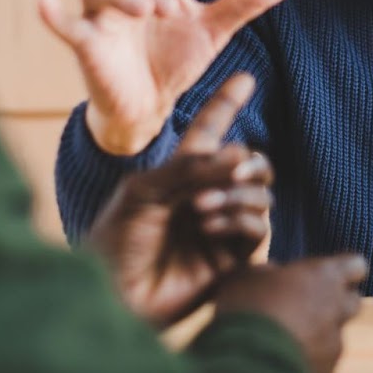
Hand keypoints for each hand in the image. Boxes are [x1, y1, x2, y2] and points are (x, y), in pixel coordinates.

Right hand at [39, 0, 289, 155]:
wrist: (152, 106)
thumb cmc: (176, 60)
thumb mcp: (213, 31)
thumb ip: (242, 4)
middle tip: (170, 8)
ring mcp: (100, 15)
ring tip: (145, 12)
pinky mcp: (87, 45)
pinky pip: (65, 23)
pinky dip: (54, 14)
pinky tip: (45, 3)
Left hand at [90, 74, 273, 329]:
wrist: (112, 295)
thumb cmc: (115, 241)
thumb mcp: (143, 190)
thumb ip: (190, 168)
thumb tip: (242, 153)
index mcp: (180, 174)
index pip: (211, 131)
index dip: (227, 103)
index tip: (246, 77)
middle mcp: (207, 196)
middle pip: (251, 165)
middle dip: (248, 161)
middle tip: (233, 166)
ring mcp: (221, 228)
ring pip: (260, 195)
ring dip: (237, 193)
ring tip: (201, 206)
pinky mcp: (231, 259)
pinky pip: (257, 228)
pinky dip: (238, 218)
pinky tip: (208, 224)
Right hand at [215, 254, 369, 372]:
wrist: (247, 366)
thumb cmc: (246, 309)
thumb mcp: (246, 275)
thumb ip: (267, 271)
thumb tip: (271, 273)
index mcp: (325, 276)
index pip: (355, 265)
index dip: (344, 269)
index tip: (327, 272)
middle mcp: (337, 310)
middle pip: (353, 302)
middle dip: (336, 302)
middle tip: (306, 304)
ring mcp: (334, 346)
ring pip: (335, 336)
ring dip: (317, 336)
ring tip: (283, 340)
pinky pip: (321, 364)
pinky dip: (307, 362)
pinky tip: (279, 363)